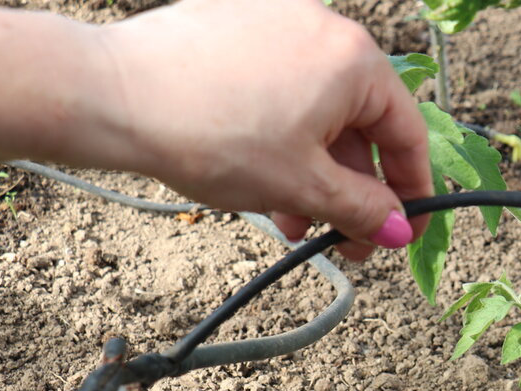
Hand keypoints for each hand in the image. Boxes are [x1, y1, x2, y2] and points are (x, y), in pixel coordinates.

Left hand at [100, 0, 431, 258]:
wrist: (111, 96)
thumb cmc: (212, 134)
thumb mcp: (303, 186)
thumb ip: (362, 210)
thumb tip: (397, 230)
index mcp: (354, 60)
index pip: (406, 132)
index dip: (410, 190)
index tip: (402, 230)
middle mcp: (323, 28)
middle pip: (360, 123)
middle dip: (350, 189)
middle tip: (341, 238)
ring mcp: (276, 20)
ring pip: (316, 111)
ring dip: (312, 172)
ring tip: (289, 220)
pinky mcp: (235, 24)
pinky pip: (279, 88)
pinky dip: (281, 136)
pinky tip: (259, 178)